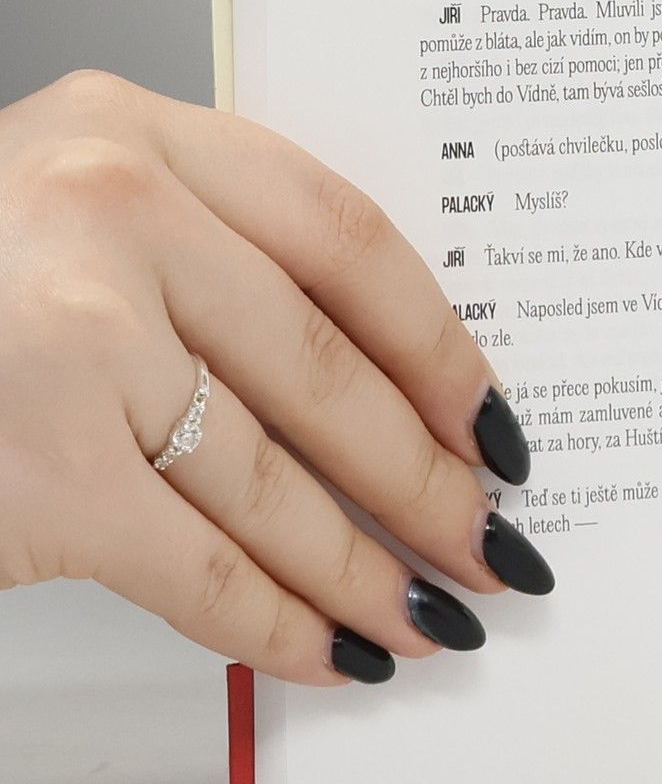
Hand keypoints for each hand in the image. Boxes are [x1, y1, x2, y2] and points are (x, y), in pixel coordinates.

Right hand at [0, 73, 551, 686]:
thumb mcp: (65, 219)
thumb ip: (203, 262)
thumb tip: (379, 395)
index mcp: (135, 132)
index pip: (349, 241)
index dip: (441, 345)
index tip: (495, 419)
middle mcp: (110, 211)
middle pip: (327, 370)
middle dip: (426, 479)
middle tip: (491, 539)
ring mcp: (72, 336)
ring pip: (276, 479)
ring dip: (368, 568)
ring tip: (431, 610)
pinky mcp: (41, 467)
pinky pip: (201, 565)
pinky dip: (278, 624)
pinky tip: (333, 651)